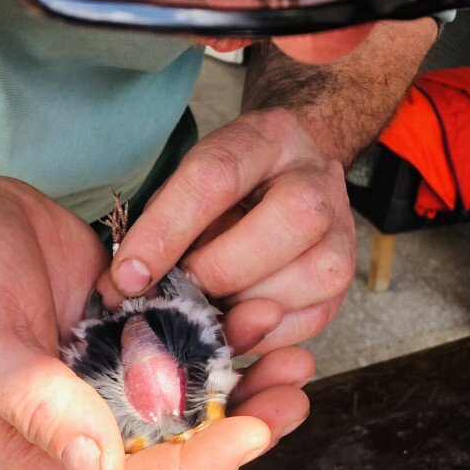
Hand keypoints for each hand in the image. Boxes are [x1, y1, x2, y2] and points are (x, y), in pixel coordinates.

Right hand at [0, 140, 306, 469]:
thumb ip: (40, 408)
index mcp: (36, 446)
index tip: (246, 435)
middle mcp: (80, 419)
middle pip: (169, 452)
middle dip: (235, 432)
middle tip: (289, 400)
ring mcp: (107, 373)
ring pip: (187, 401)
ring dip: (242, 388)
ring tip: (292, 362)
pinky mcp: (127, 328)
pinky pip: (184, 346)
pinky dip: (222, 339)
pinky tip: (258, 320)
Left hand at [99, 108, 353, 416]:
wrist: (288, 179)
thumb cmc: (226, 188)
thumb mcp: (189, 183)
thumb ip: (160, 224)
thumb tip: (123, 288)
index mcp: (265, 138)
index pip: (216, 176)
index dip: (167, 231)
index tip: (128, 277)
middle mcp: (317, 177)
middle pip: (291, 217)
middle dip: (222, 269)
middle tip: (182, 293)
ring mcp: (342, 228)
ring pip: (314, 273)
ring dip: (249, 305)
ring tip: (211, 307)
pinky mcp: (346, 278)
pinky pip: (314, 317)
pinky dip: (266, 332)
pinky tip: (236, 322)